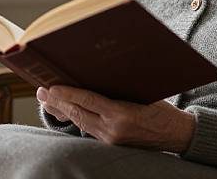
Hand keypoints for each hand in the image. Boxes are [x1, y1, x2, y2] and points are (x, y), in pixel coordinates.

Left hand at [36, 85, 194, 152]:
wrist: (176, 134)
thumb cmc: (162, 109)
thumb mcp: (144, 92)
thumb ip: (120, 88)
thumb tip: (97, 73)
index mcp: (122, 114)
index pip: (88, 101)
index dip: (68, 94)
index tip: (51, 87)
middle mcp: (113, 130)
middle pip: (78, 114)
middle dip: (57, 102)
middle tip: (41, 91)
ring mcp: (110, 139)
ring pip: (80, 123)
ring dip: (62, 111)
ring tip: (46, 100)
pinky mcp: (110, 144)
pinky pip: (88, 129)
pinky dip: (75, 118)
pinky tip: (66, 112)